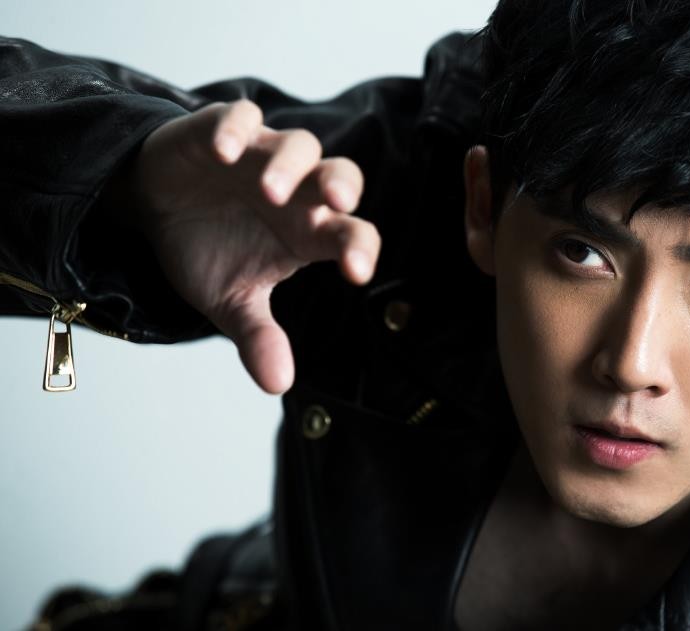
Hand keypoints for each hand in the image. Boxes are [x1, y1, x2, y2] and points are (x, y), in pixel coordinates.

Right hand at [128, 99, 379, 394]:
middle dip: (341, 185)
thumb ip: (258, 335)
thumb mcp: (230, 300)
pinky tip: (223, 151)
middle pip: (340, 175)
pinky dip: (235, 129)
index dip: (360, 249)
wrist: (156, 208)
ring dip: (288, 165)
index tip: (357, 274)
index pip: (351, 234)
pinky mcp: (223, 130)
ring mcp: (263, 156)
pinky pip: (240, 117)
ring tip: (268, 191)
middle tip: (335, 202)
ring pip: (298, 144)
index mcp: (308, 232)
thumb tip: (278, 385)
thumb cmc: (208, 251)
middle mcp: (297, 190)